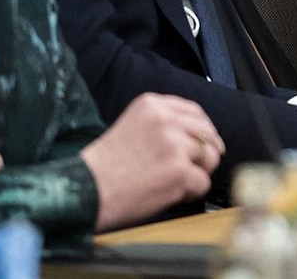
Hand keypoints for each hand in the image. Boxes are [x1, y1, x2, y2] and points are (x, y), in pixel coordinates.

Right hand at [80, 93, 224, 230]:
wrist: (86, 190)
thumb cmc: (105, 166)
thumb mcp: (132, 126)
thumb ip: (162, 124)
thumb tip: (196, 136)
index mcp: (152, 104)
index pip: (194, 111)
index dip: (203, 130)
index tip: (204, 142)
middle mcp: (165, 119)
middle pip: (207, 133)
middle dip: (206, 152)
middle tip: (194, 168)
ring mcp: (174, 144)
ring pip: (210, 157)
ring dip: (198, 173)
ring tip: (173, 181)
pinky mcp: (179, 170)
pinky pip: (203, 182)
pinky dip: (191, 192)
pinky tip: (169, 193)